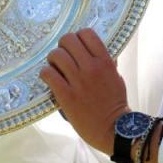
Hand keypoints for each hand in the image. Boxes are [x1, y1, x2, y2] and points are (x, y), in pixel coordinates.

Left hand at [40, 28, 128, 154]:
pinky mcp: (66, 95)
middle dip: (63, 46)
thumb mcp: (116, 78)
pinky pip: (48, 74)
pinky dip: (46, 73)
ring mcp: (78, 81)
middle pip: (68, 40)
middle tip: (63, 56)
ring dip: (52, 59)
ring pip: (56, 55)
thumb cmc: (115, 104)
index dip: (78, 36)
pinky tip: (49, 78)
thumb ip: (108, 63)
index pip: (87, 33)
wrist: (113, 129)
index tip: (76, 46)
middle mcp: (91, 67)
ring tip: (54, 68)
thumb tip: (99, 50)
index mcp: (105, 61)